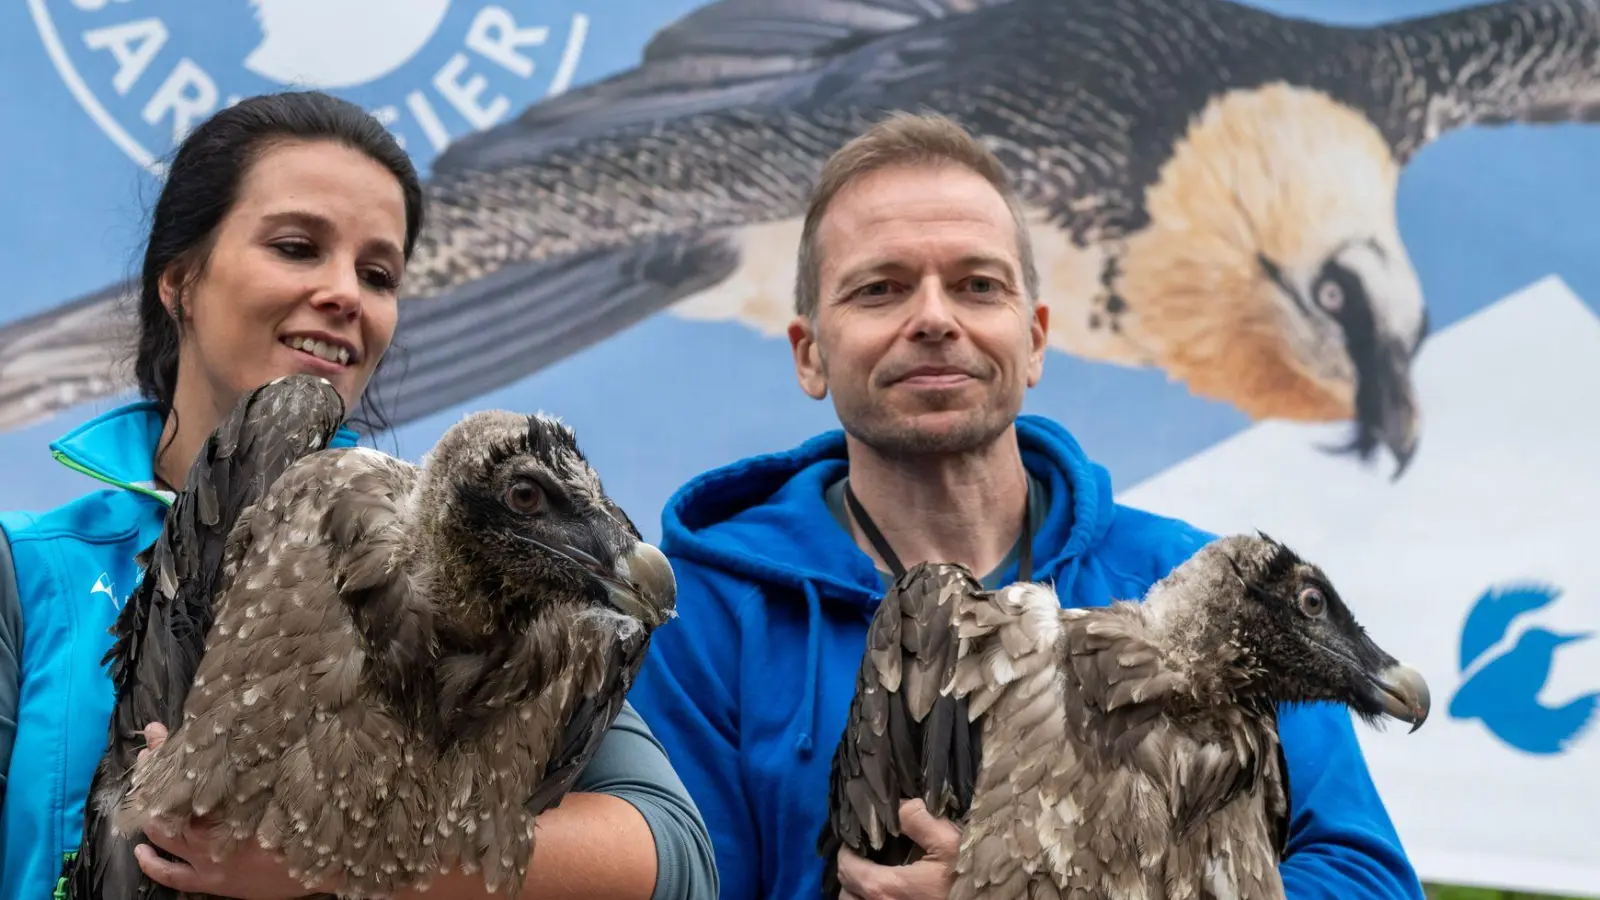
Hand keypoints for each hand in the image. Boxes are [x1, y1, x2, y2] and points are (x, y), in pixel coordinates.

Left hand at [133, 722, 329, 899]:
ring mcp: (204, 861)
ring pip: (162, 836)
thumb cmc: (305, 826)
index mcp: (227, 809)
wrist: (320, 869)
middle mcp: (208, 835)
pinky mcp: (208, 882)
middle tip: (148, 753)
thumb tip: (238, 740)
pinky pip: (170, 875)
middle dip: (154, 776)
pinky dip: (151, 862)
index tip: (157, 731)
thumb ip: (256, 769)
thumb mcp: (283, 789)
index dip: (166, 753)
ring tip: (141, 789)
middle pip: (166, 801)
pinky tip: (140, 850)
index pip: (183, 775)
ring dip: (147, 812)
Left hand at [835, 799, 959, 899]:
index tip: (859, 838)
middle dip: (851, 873)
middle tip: (866, 856)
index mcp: (886, 888)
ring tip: (875, 876)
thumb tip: (897, 805)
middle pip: (848, 892)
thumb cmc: (968, 875)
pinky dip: (873, 899)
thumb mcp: (948, 841)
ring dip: (860, 891)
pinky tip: (892, 890)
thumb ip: (917, 818)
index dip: (848, 850)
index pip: (847, 868)